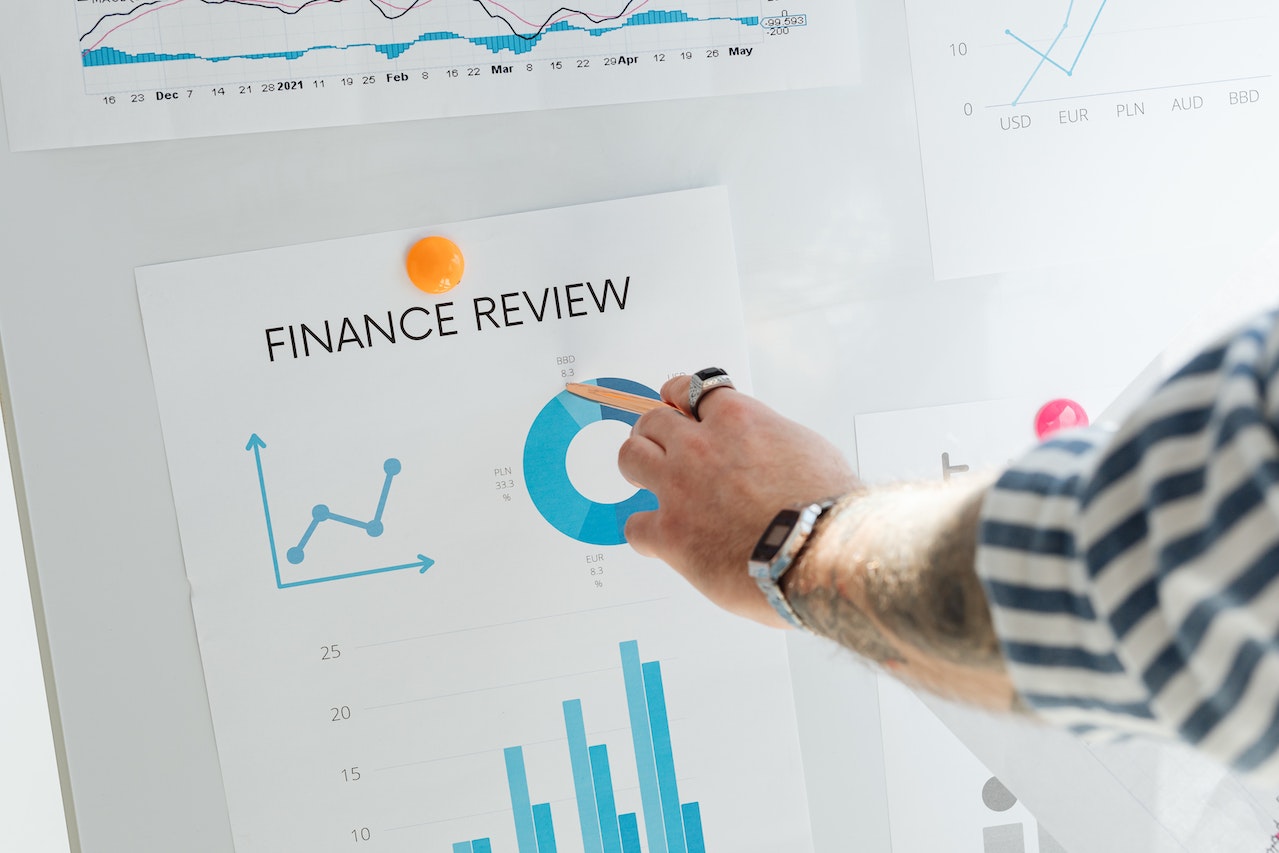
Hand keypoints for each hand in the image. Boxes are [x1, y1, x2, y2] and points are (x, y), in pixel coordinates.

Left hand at [618, 374, 859, 627]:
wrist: (819, 550)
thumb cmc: (827, 507)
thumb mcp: (809, 450)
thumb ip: (774, 442)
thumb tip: (769, 452)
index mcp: (738, 420)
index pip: (691, 390)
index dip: (679, 398)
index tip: (675, 404)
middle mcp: (701, 447)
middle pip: (652, 420)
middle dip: (653, 431)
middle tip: (658, 446)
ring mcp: (679, 488)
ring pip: (631, 457)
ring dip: (637, 466)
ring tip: (645, 479)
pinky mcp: (670, 533)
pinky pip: (635, 525)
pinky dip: (645, 531)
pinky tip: (661, 539)